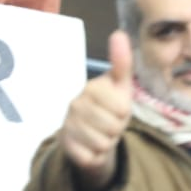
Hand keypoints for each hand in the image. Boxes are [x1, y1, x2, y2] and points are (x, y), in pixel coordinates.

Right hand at [60, 31, 134, 190]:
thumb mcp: (121, 86)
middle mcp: (75, 104)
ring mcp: (67, 125)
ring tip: (101, 134)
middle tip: (109, 125)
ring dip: (107, 143)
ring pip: (103, 143)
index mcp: (91, 88)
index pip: (122, 107)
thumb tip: (119, 33)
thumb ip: (122, 62)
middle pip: (114, 126)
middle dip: (117, 129)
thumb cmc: (110, 109)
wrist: (90, 137)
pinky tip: (91, 147)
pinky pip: (91, 156)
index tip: (117, 109)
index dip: (125, 113)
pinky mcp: (65, 146)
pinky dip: (96, 156)